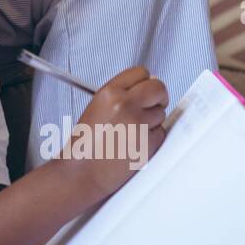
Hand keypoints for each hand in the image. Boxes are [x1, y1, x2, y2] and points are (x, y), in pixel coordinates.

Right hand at [60, 66, 168, 202]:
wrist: (83, 172)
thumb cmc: (85, 145)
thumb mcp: (96, 107)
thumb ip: (120, 94)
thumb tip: (146, 86)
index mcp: (109, 93)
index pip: (141, 72)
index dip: (145, 81)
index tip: (144, 89)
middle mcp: (125, 105)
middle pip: (158, 87)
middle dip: (157, 96)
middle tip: (150, 105)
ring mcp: (139, 124)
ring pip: (162, 112)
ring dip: (153, 120)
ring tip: (132, 131)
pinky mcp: (149, 142)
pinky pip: (162, 132)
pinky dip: (153, 137)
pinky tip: (135, 143)